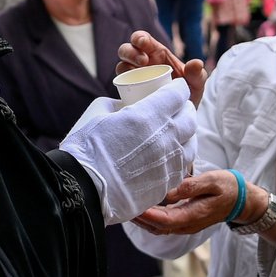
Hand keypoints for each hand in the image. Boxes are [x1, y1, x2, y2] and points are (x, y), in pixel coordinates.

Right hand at [59, 78, 197, 224]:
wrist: (83, 189)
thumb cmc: (86, 148)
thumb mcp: (98, 112)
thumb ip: (118, 105)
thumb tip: (125, 106)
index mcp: (148, 116)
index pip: (178, 94)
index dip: (179, 88)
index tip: (176, 87)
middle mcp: (165, 138)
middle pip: (190, 118)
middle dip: (185, 108)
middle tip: (178, 107)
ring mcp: (168, 163)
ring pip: (191, 144)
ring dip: (187, 134)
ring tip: (178, 133)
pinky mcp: (166, 184)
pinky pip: (183, 167)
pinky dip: (180, 157)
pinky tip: (170, 156)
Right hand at [117, 30, 206, 106]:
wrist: (180, 119)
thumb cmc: (188, 96)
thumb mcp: (196, 85)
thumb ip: (198, 74)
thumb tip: (196, 63)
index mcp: (156, 54)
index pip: (143, 40)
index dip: (139, 37)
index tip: (143, 43)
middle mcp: (142, 64)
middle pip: (126, 50)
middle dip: (130, 52)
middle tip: (143, 62)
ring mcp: (134, 77)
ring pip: (121, 66)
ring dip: (124, 67)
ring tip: (136, 75)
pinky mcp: (128, 92)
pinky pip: (121, 86)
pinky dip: (122, 85)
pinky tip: (129, 90)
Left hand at [131, 169, 268, 235]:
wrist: (241, 201)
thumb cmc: (227, 187)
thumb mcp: (213, 181)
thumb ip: (191, 186)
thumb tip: (170, 191)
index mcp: (194, 215)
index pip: (165, 220)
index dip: (147, 215)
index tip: (132, 206)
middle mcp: (187, 224)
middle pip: (157, 226)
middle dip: (138, 218)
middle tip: (120, 205)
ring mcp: (185, 225)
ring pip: (158, 227)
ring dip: (141, 220)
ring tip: (124, 207)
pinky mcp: (183, 221)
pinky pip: (162, 224)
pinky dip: (149, 219)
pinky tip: (139, 208)